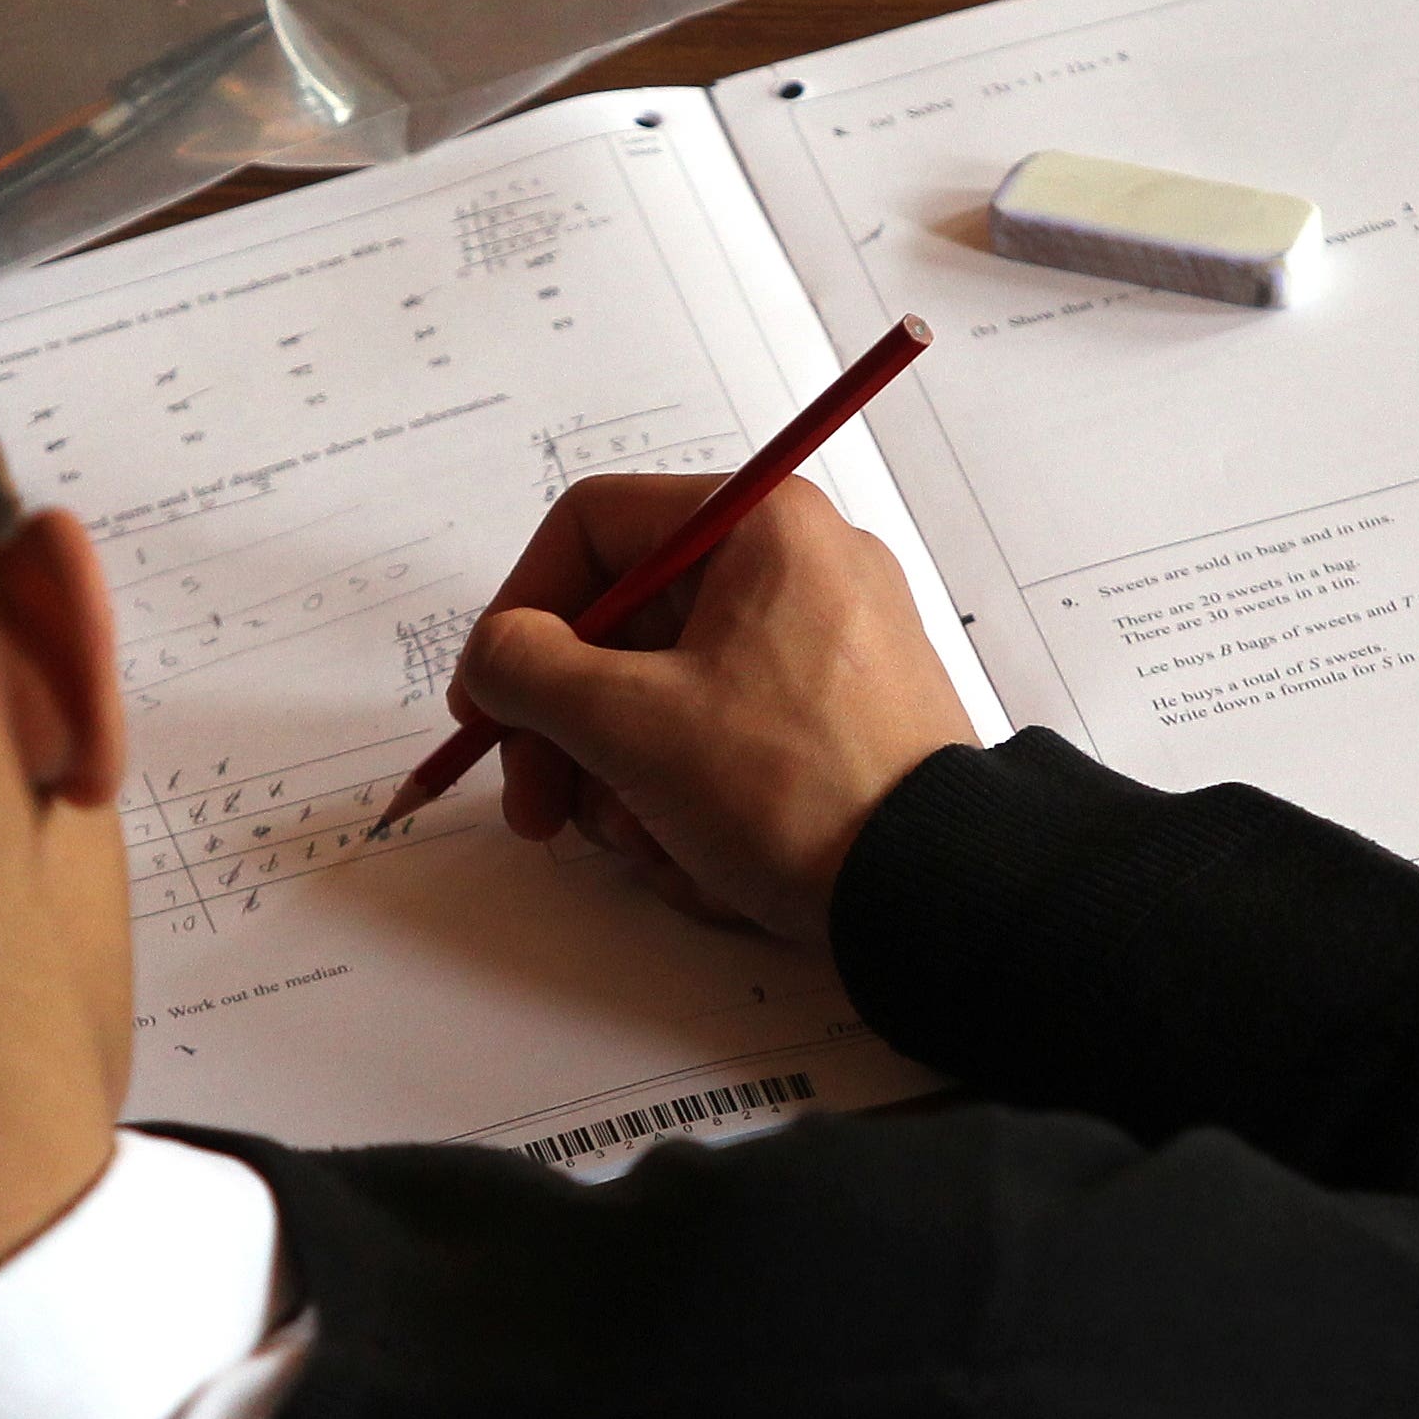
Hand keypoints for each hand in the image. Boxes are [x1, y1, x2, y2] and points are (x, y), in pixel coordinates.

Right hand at [449, 474, 974, 945]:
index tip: (487, 698)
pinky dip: (690, 796)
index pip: (594, 527)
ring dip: (625, 778)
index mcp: (761, 525)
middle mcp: (800, 566)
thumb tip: (494, 657)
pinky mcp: (839, 717)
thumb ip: (529, 671)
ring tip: (643, 845)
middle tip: (535, 806)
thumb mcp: (629, 723)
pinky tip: (697, 858)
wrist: (931, 893)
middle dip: (568, 727)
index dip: (520, 612)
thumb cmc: (791, 787)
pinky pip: (727, 736)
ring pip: (668, 691)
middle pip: (626, 622)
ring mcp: (824, 644)